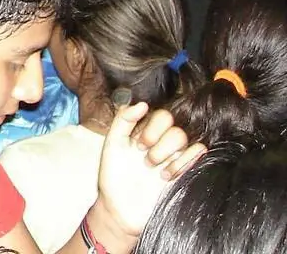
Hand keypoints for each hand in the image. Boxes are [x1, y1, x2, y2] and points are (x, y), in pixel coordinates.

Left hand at [92, 102, 204, 248]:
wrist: (122, 209)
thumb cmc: (114, 176)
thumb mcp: (112, 144)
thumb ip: (124, 120)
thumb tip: (143, 103)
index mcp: (144, 131)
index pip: (160, 114)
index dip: (151, 126)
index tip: (137, 143)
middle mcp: (161, 141)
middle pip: (173, 124)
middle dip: (158, 140)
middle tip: (144, 157)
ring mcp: (174, 156)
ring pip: (184, 137)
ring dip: (167, 153)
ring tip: (153, 169)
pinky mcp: (185, 171)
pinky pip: (199, 153)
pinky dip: (185, 161)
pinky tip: (168, 175)